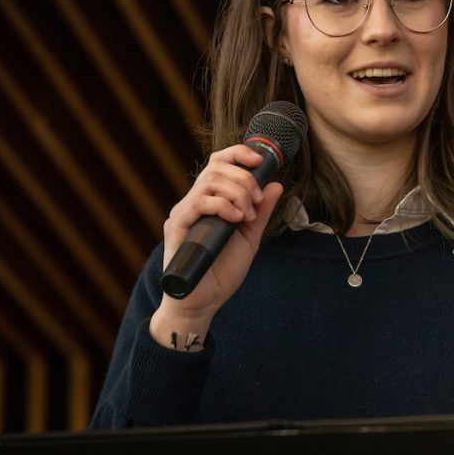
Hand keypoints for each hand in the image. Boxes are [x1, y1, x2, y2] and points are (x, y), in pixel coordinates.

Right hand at [149, 144, 283, 346]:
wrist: (205, 301)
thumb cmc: (223, 270)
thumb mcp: (250, 236)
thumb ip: (261, 211)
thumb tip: (276, 185)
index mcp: (211, 200)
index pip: (219, 162)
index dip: (239, 153)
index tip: (260, 161)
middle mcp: (194, 201)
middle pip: (217, 167)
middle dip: (245, 179)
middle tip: (257, 201)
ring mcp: (185, 213)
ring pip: (210, 182)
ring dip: (237, 193)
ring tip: (247, 216)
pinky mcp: (177, 227)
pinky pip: (198, 203)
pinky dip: (223, 206)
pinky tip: (236, 220)